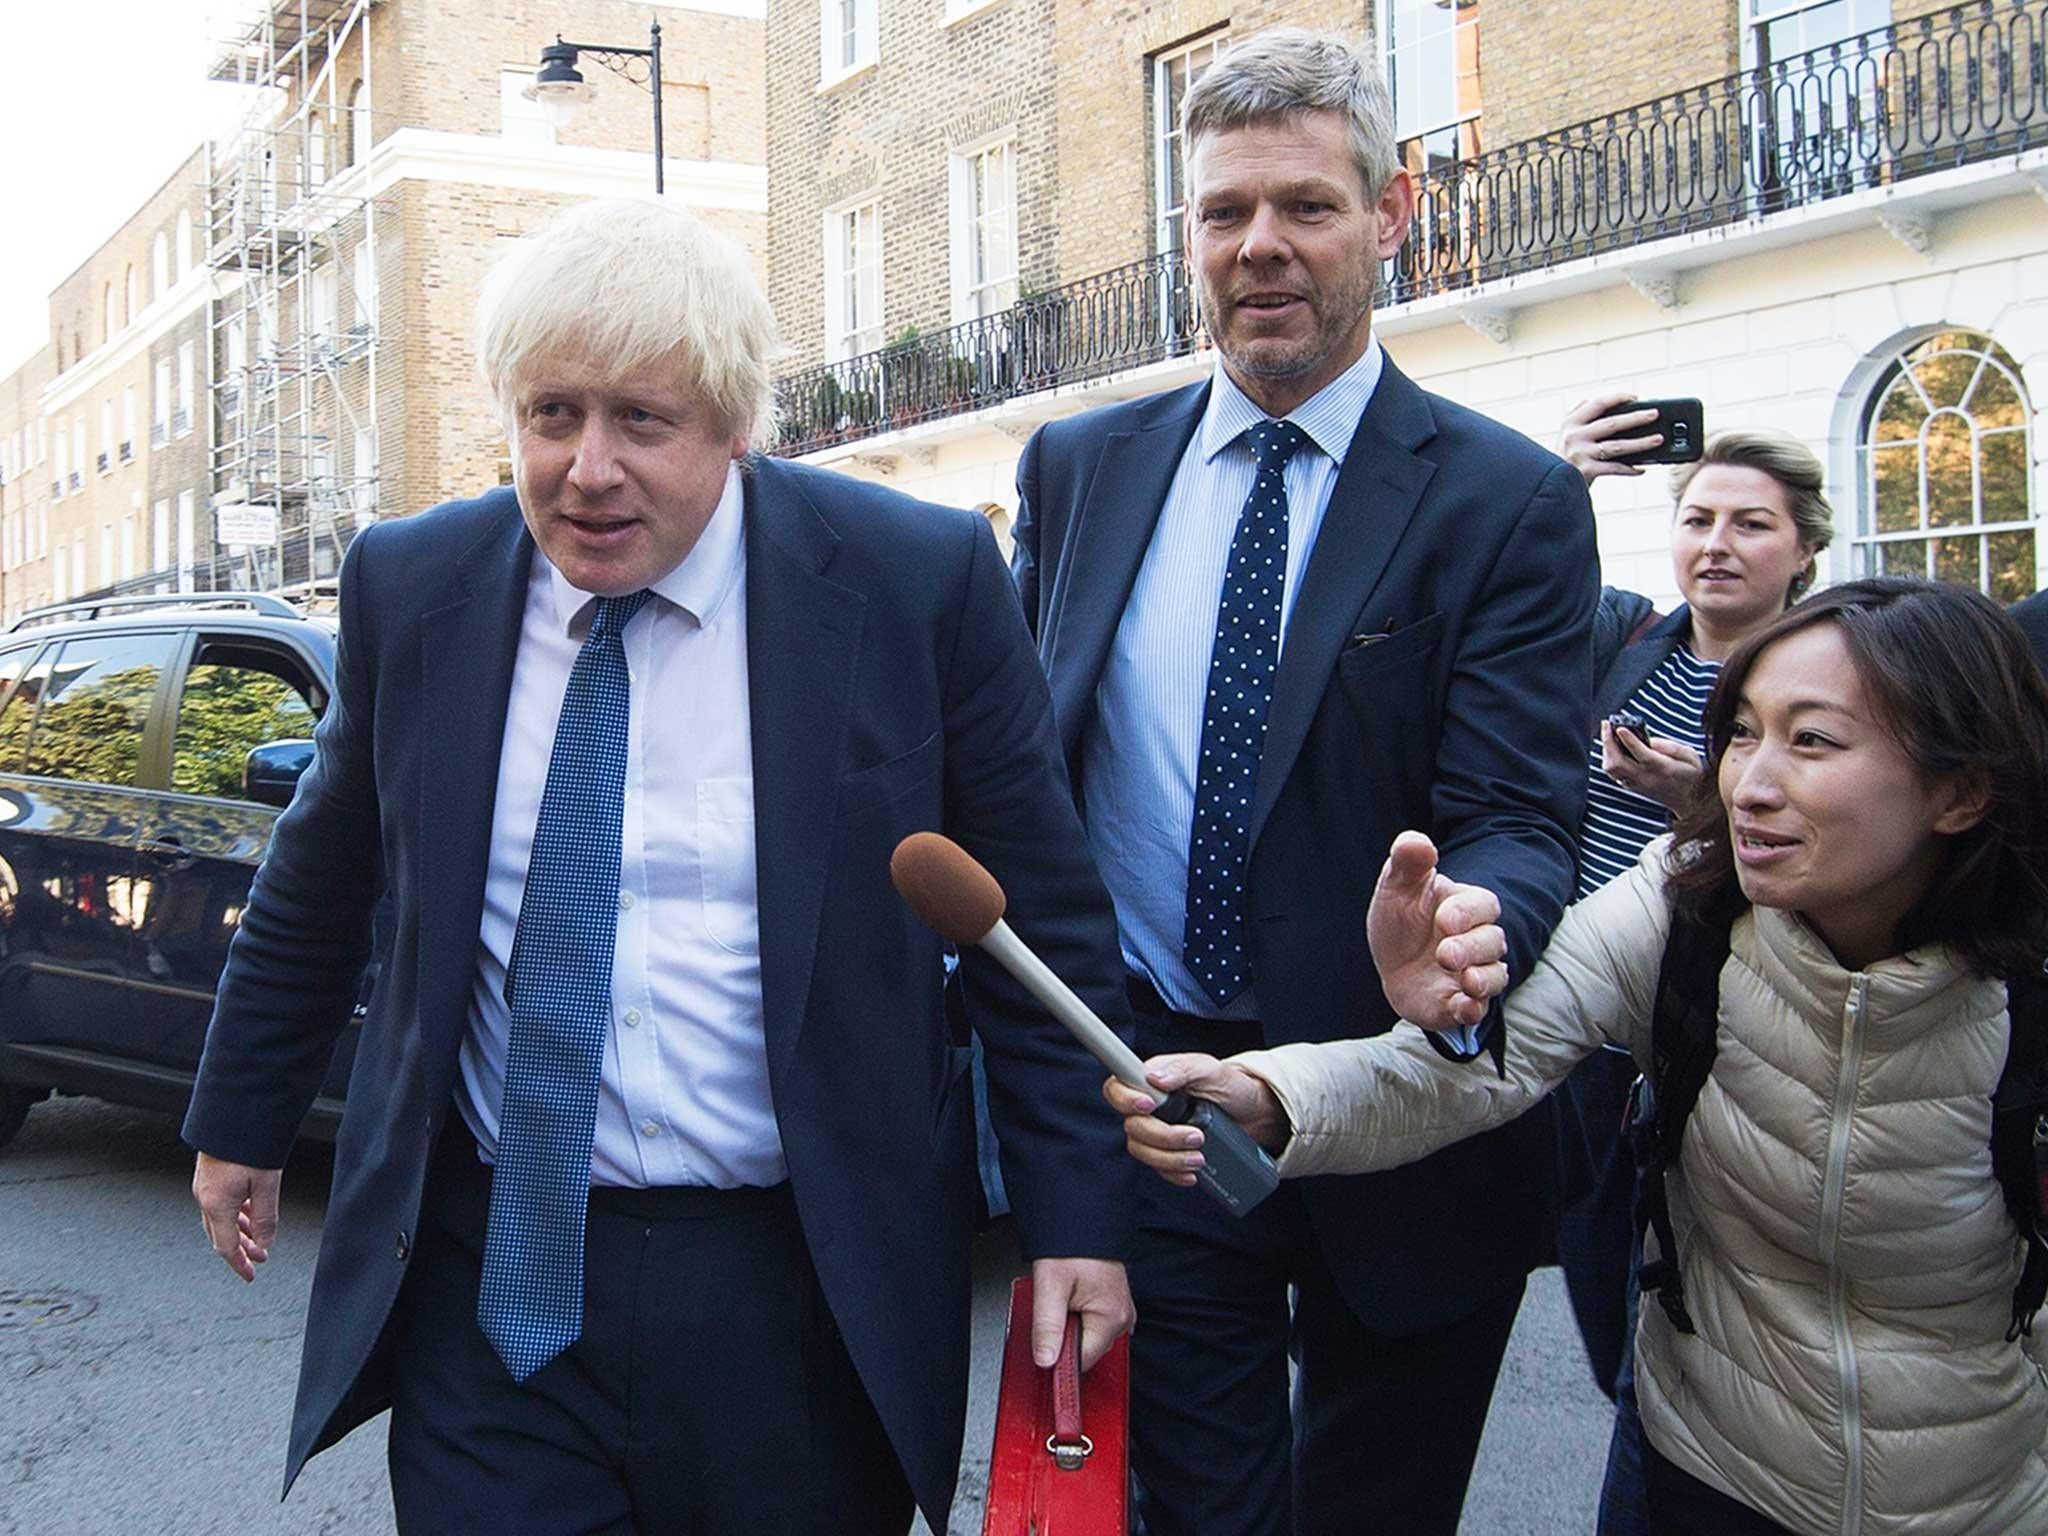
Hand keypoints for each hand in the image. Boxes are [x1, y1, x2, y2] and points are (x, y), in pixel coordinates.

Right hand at [193, 1153, 282, 1282]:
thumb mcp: (266, 1183)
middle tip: (259, 1259)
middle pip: (221, 1236)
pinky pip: (220, 1204)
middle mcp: (205, 1198)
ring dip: (239, 1232)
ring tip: (257, 1240)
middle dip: (241, 1250)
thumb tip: (266, 1243)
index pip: (226, 1247)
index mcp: (216, 1204)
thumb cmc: (249, 1144)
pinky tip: (248, 1215)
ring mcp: (204, 1186)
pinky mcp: (208, 1175)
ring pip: (220, 1220)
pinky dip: (235, 1215)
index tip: (251, 1275)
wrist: (233, 1113)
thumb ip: (266, 1217)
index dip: (239, 1264)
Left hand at [1029, 1256, 1134, 1370]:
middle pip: (1086, 1351)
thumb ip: (1047, 1327)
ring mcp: (1120, 1313)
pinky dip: (1077, 1320)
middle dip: (1063, 1339)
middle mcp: (1123, 1318)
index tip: (1043, 1344)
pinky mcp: (1113, 1306)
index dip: (1058, 1357)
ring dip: (1069, 1328)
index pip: (1082, 1361)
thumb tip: (1046, 1360)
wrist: (1082, 1219)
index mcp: (1112, 1317)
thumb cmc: (1071, 1246)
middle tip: (1052, 1308)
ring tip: (1060, 1300)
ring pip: (1088, 1339)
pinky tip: (1068, 1303)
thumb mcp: (1050, 1286)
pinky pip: (1092, 1326)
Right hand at [1103, 1053, 1290, 1187]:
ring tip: (1199, 1158)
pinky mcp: (1168, 1154)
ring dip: (1169, 1159)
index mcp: (1151, 1082)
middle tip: (1196, 1136)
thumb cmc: (1230, 1086)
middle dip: (1163, 1136)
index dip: (1125, 1100)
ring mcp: (1157, 1132)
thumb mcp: (1210, 1070)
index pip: (1117, 1089)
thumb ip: (1183, 1068)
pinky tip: (1193, 1174)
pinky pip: (1159, 1170)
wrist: (1254, 1115)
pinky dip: (1174, 1174)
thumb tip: (1155, 1078)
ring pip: (1143, 1152)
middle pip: (1133, 1127)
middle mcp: (1149, 1108)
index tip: (1149, 1106)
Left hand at [1366, 831, 1507, 1029]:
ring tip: (1466, 980)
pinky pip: (1478, 1010)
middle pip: (1493, 942)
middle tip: (1445, 954)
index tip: (1442, 919)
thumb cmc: (1401, 918)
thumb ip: (1408, 861)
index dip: (1467, 913)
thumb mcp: (1396, 886)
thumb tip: (1418, 842)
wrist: (1391, 962)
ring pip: (1495, 976)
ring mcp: (1473, 974)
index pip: (1484, 905)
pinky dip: (1473, 1009)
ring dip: (1483, 979)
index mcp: (1467, 907)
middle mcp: (1478, 941)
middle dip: (1472, 948)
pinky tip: (1463, 1006)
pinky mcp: (1460, 1004)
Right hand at [1560, 393, 1660, 483]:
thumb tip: (1613, 404)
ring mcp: (1580, 453)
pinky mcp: (1586, 471)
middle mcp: (1574, 436)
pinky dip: (1630, 469)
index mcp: (1571, 422)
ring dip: (1641, 443)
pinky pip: (1614, 468)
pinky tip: (1641, 469)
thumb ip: (1582, 416)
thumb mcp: (1567, 433)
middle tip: (1654, 414)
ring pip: (1617, 446)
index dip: (1618, 398)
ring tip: (1657, 439)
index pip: (1598, 403)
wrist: (1549, 484)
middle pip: (1611, 423)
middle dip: (1636, 418)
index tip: (1635, 397)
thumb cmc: (1564, 457)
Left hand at [1600, 722, 1702, 813]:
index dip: (1629, 740)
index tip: (1620, 728)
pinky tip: (1613, 747)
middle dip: (1608, 742)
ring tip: (1609, 734)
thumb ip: (1669, 746)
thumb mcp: (1689, 755)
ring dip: (1606, 750)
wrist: (1690, 801)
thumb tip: (1648, 739)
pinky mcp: (1632, 786)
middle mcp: (1646, 778)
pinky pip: (1613, 773)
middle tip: (1606, 725)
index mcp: (1663, 768)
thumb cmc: (1691, 775)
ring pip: (1611, 769)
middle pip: (1618, 762)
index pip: (1641, 754)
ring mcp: (1636, 784)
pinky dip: (1609, 758)